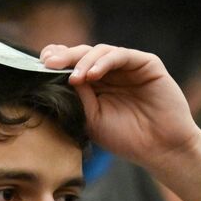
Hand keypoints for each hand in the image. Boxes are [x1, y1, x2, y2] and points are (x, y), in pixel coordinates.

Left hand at [39, 44, 200, 174]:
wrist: (161, 149)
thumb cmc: (127, 138)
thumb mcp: (92, 119)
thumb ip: (78, 97)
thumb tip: (59, 74)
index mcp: (97, 85)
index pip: (73, 65)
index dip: (57, 62)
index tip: (40, 66)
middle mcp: (111, 72)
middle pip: (83, 54)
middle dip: (65, 57)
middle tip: (48, 62)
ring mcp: (128, 66)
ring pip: (100, 52)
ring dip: (83, 61)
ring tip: (74, 77)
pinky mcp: (146, 63)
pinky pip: (120, 55)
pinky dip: (104, 62)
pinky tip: (92, 74)